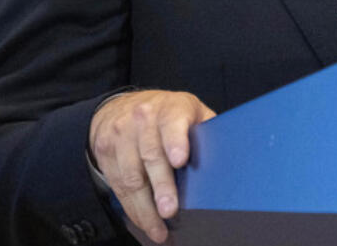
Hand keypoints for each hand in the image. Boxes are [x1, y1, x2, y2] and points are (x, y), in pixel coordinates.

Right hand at [88, 90, 215, 242]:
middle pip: (150, 155)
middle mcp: (142, 119)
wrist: (119, 107)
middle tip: (170, 211)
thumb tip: (231, 160)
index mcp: (170, 109)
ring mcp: (121, 136)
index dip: (176, 142)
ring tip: (159, 230)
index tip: (180, 160)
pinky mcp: (106, 153)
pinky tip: (145, 222)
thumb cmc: (166, 114)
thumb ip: (206, 131)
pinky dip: (132, 209)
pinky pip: (118, 185)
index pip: (172, 123)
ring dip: (145, 208)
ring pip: (131, 176)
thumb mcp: (191, 112)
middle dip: (161, 186)